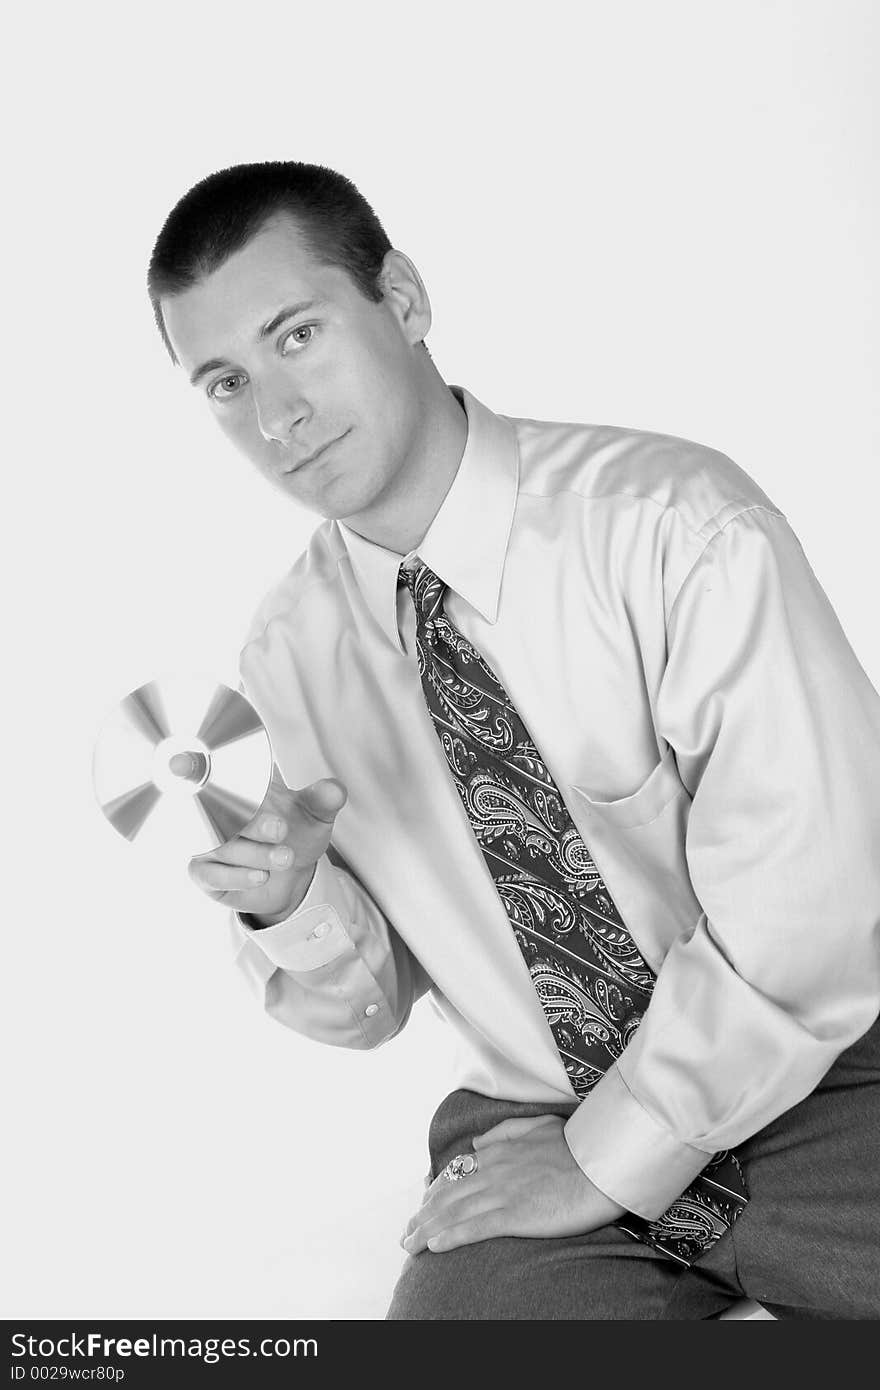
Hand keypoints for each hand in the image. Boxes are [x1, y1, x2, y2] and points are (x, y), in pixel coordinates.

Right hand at [187, 763, 347, 922]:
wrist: (295, 876)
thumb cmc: (298, 833)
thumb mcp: (315, 814)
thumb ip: (322, 799)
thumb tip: (334, 789)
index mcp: (237, 787)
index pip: (207, 770)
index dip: (189, 764)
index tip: (181, 762)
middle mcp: (214, 813)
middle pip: (216, 813)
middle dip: (252, 822)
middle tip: (281, 829)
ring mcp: (207, 842)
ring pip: (221, 847)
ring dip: (256, 854)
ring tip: (285, 858)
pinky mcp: (205, 873)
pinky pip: (213, 875)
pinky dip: (239, 877)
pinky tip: (261, 876)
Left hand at [401, 1115, 626, 1254]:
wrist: (601, 1163)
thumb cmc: (576, 1146)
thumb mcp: (539, 1125)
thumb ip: (505, 1132)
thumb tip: (478, 1142)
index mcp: (499, 1152)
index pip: (456, 1174)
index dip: (434, 1193)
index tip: (422, 1206)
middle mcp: (493, 1171)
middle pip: (446, 1196)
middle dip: (422, 1216)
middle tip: (406, 1232)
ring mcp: (501, 1193)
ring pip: (453, 1213)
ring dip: (426, 1230)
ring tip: (409, 1245)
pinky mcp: (513, 1215)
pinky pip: (474, 1228)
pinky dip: (450, 1237)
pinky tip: (434, 1247)